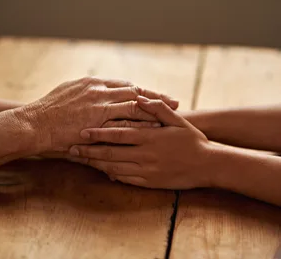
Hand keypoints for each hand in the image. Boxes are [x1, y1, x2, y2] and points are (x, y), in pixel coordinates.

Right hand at [19, 78, 178, 153]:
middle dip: (156, 97)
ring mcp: (99, 105)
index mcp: (93, 83)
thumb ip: (85, 91)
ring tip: (172, 113)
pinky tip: (155, 128)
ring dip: (154, 108)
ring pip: (134, 104)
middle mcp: (99, 90)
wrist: (33, 124)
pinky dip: (142, 124)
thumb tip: (95, 91)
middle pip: (135, 91)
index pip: (125, 85)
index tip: (156, 94)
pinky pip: (125, 123)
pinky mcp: (97, 122)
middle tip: (174, 102)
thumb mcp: (67, 92)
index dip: (142, 90)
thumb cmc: (48, 110)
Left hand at [68, 96, 210, 188]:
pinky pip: (125, 179)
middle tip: (71, 148)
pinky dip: (111, 175)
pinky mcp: (149, 182)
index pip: (117, 134)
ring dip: (95, 164)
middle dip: (89, 151)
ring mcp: (146, 170)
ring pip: (114, 168)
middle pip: (110, 153)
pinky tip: (101, 171)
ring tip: (80, 160)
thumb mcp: (178, 121)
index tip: (81, 131)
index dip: (98, 133)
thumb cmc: (193, 140)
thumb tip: (140, 97)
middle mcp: (144, 155)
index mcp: (149, 137)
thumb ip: (158, 109)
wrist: (209, 165)